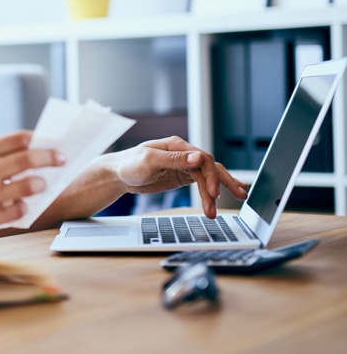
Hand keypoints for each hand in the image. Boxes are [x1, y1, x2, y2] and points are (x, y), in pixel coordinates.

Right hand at [0, 131, 64, 246]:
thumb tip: (24, 154)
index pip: (15, 139)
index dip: (37, 140)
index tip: (50, 142)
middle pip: (26, 159)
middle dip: (49, 158)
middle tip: (61, 159)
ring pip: (25, 186)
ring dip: (38, 184)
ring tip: (42, 184)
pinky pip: (16, 211)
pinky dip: (23, 207)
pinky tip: (21, 206)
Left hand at [105, 136, 247, 218]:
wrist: (117, 174)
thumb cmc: (128, 164)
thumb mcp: (149, 161)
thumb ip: (174, 159)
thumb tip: (198, 157)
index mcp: (177, 146)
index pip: (203, 158)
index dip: (211, 176)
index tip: (213, 193)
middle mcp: (183, 154)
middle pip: (210, 167)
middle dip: (224, 182)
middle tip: (239, 196)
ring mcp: (183, 166)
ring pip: (208, 176)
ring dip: (217, 192)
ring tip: (219, 209)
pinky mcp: (181, 177)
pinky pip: (201, 183)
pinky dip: (211, 191)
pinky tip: (220, 198)